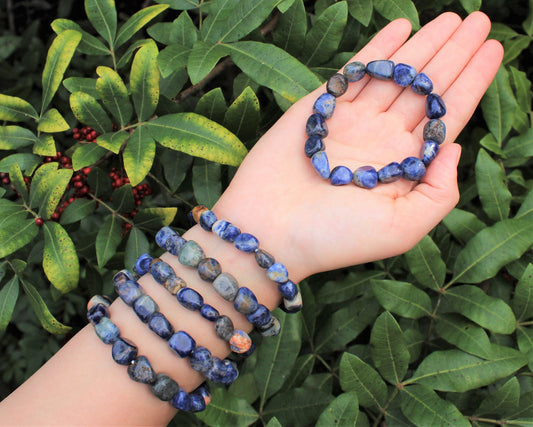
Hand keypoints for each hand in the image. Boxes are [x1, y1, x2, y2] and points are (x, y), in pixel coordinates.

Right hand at [214, 12, 502, 279]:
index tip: (493, 50)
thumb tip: (454, 147)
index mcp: (403, 167)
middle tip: (479, 22)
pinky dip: (377, 49)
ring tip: (453, 18)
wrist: (269, 231)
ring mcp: (350, 121)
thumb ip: (439, 193)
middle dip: (454, 55)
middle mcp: (380, 140)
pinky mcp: (320, 107)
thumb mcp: (402, 229)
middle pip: (425, 89)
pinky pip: (354, 71)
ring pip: (395, 75)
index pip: (445, 117)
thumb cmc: (334, 238)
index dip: (472, 83)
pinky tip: (401, 27)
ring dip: (424, 45)